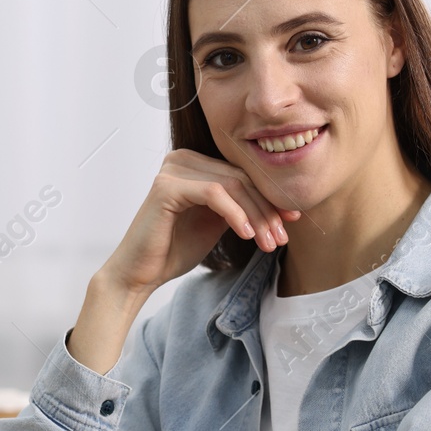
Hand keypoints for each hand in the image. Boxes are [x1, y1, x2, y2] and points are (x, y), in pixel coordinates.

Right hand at [102, 148, 300, 295]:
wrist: (139, 272)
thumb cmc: (174, 249)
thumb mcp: (216, 223)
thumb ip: (240, 207)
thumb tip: (282, 206)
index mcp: (195, 163)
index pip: (242, 175)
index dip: (270, 199)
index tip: (291, 222)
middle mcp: (182, 158)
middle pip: (240, 179)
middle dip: (266, 210)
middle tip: (281, 238)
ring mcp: (173, 169)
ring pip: (232, 185)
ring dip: (256, 216)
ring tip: (268, 242)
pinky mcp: (167, 186)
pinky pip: (214, 194)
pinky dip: (235, 214)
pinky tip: (246, 234)